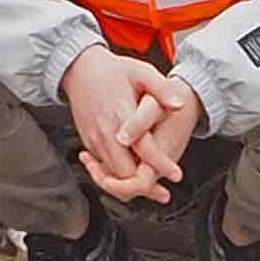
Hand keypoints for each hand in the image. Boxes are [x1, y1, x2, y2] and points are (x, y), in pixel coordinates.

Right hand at [61, 46, 190, 204]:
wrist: (80, 70)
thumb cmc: (112, 71)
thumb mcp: (141, 71)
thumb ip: (162, 89)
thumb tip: (179, 106)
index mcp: (121, 114)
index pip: (143, 148)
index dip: (161, 164)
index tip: (176, 174)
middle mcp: (106, 132)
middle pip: (124, 172)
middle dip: (143, 185)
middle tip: (162, 190)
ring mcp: (94, 140)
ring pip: (112, 175)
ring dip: (130, 183)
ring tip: (150, 186)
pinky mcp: (88, 144)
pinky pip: (103, 167)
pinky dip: (116, 175)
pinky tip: (132, 172)